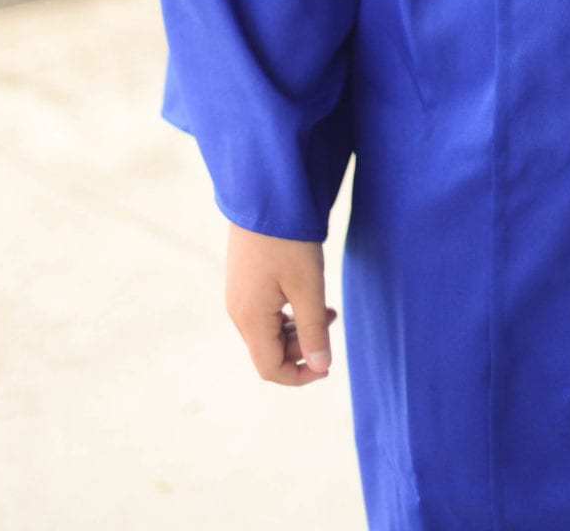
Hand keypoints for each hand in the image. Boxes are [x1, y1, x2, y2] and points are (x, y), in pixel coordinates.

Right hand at [224, 221, 339, 386]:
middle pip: (270, 350)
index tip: (328, 365)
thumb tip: (320, 366)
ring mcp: (239, 294)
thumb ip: (313, 330)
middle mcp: (238, 311)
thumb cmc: (289, 241)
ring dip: (299, 327)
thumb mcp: (308, 286)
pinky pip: (265, 311)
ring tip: (325, 306)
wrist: (266, 195)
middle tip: (331, 317)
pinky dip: (289, 311)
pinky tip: (308, 293)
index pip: (270, 369)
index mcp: (250, 318)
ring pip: (269, 330)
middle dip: (303, 345)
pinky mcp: (244, 280)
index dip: (300, 375)